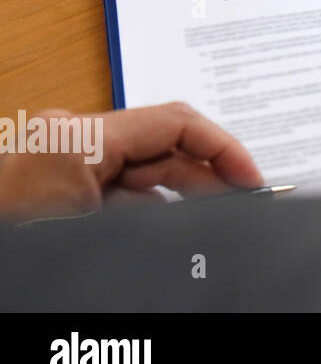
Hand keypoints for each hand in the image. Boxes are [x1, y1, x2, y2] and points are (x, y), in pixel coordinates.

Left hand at [0, 103, 262, 223]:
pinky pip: (110, 189)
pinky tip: (169, 233)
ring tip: (212, 224)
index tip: (253, 181)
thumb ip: (165, 214)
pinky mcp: (46, 184)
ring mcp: (54, 159)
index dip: (225, 149)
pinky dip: (144, 210)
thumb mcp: (101, 233)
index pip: (176, 123)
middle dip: (206, 179)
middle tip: (244, 207)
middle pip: (160, 148)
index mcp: (79, 137)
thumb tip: (222, 206)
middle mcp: (65, 138)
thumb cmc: (12, 240)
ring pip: (137, 173)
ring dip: (179, 198)